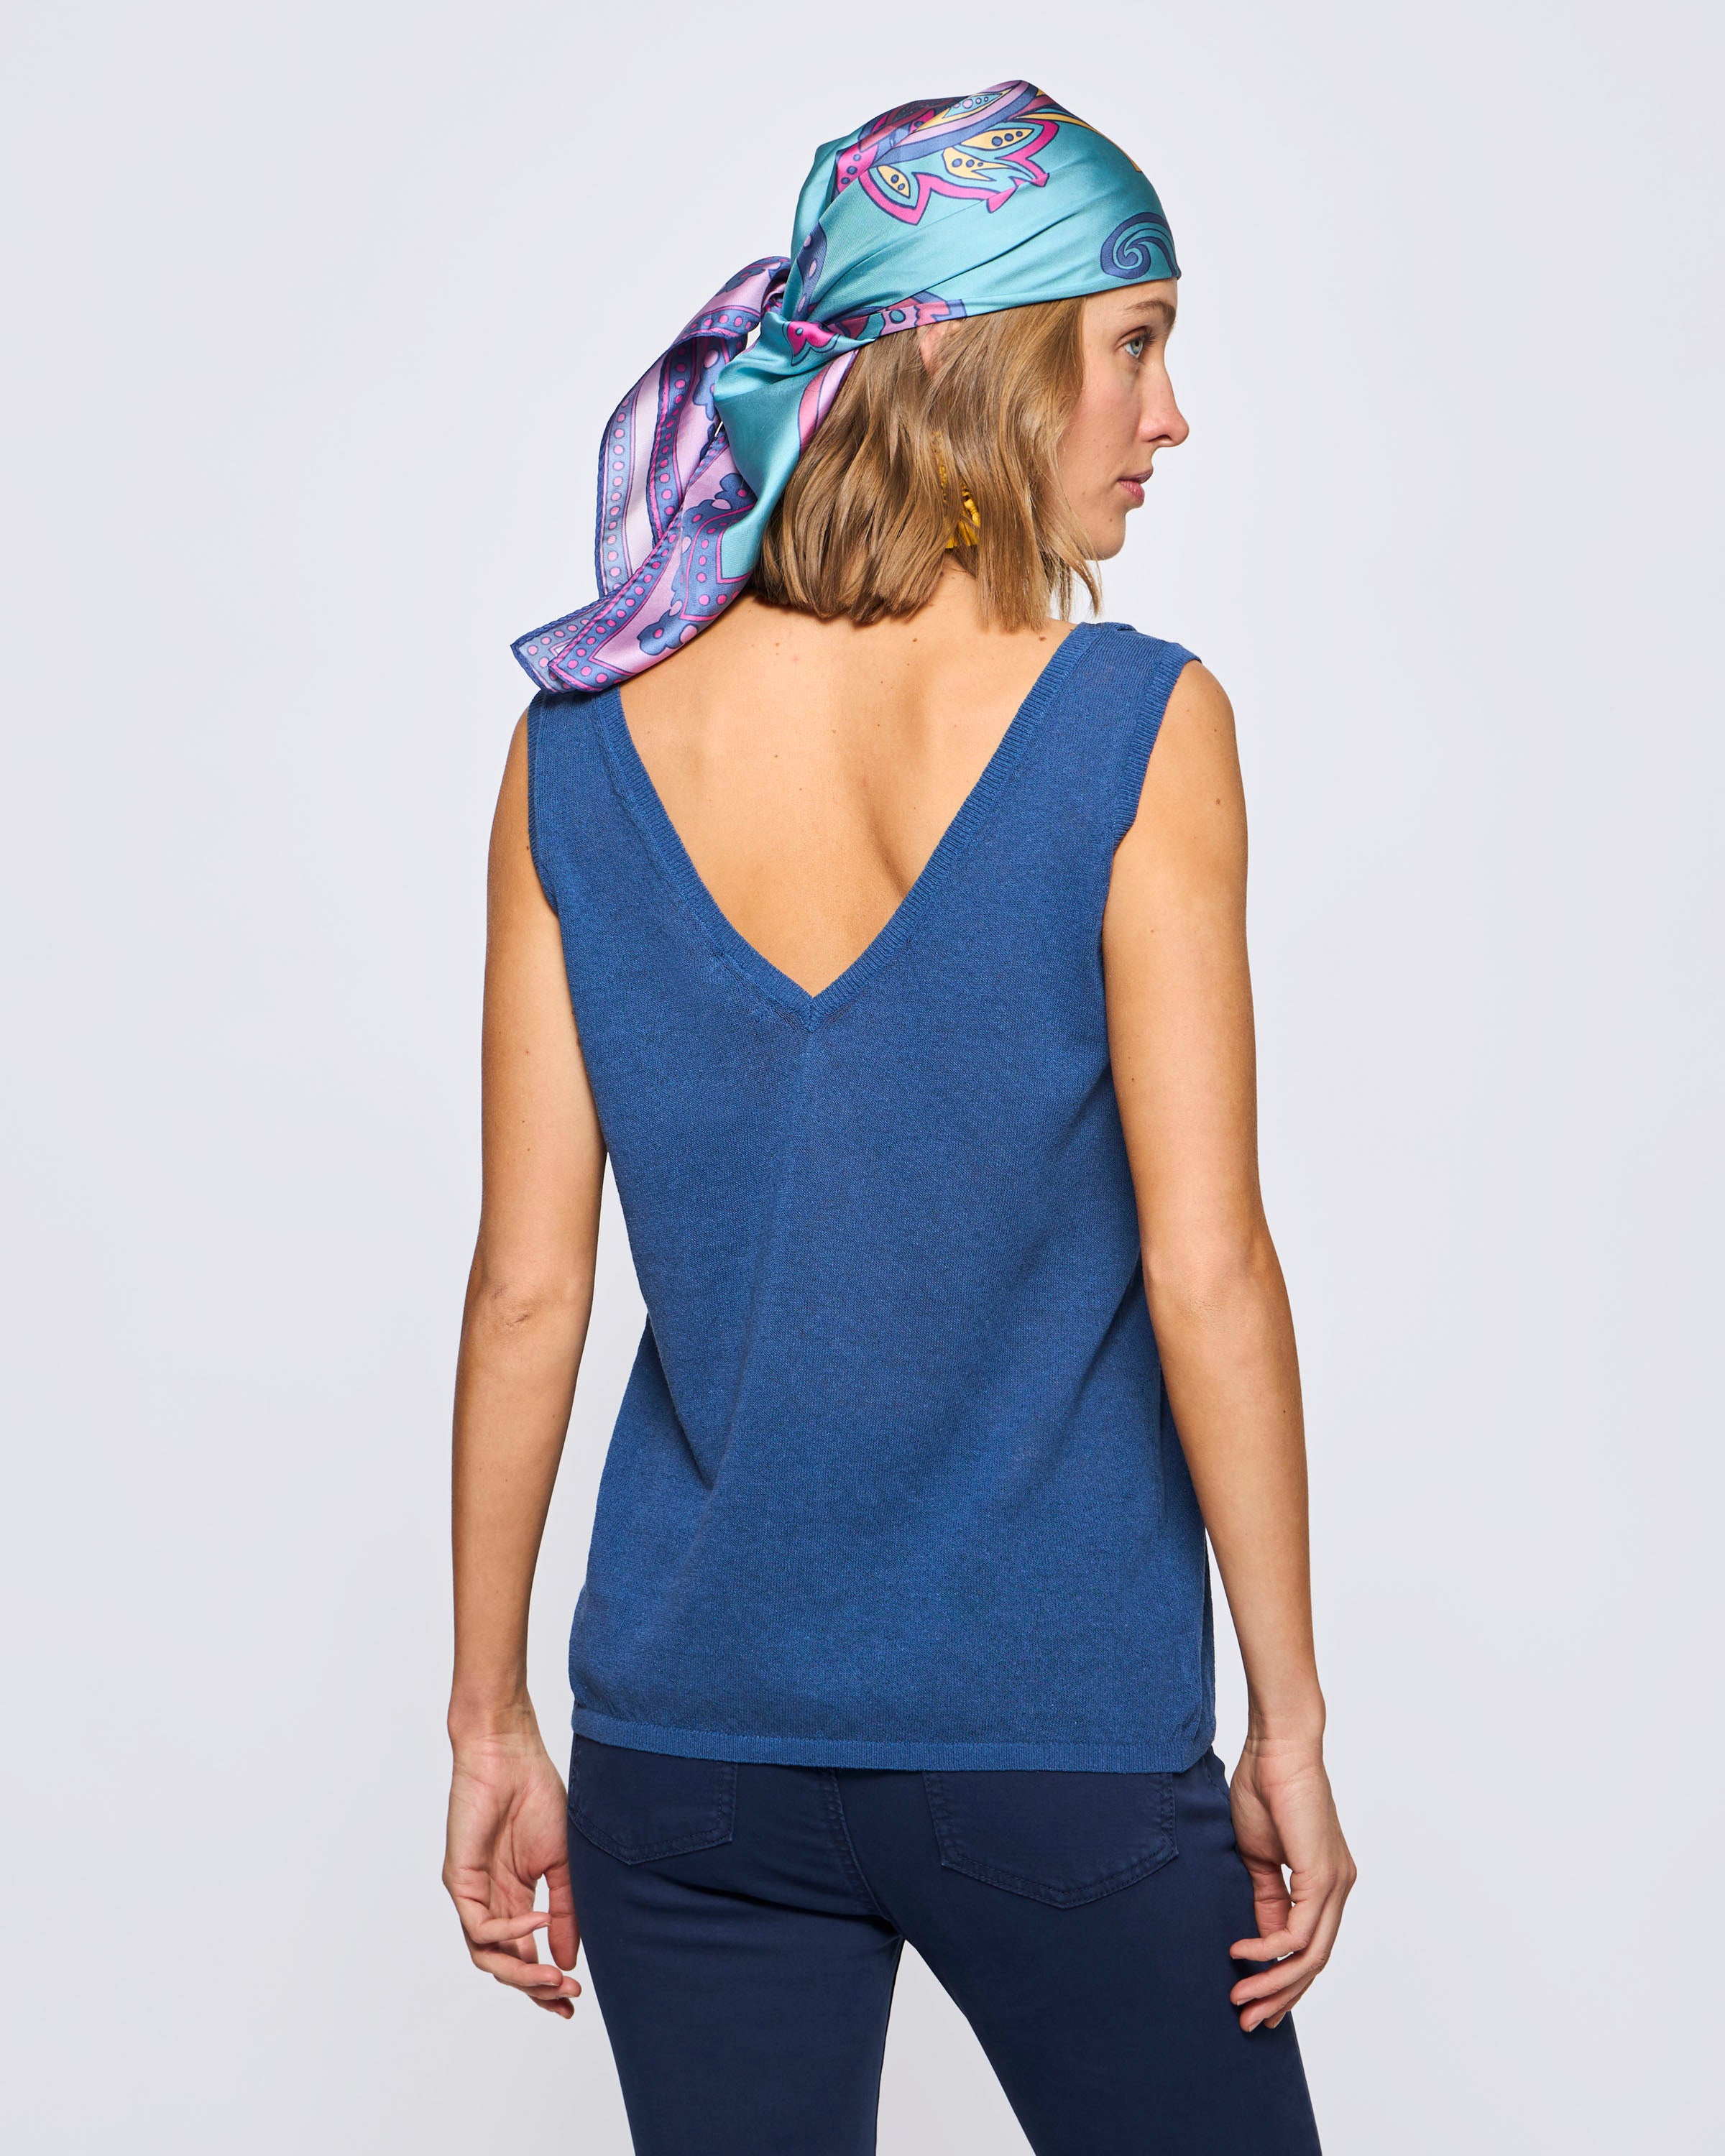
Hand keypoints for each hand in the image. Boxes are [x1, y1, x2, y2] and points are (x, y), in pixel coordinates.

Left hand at [443, 1713, 581, 2016]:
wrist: (510, 1754)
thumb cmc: (537, 1796)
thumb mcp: (562, 1862)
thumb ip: (565, 1911)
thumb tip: (567, 1961)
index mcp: (515, 1897)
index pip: (526, 1954)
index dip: (547, 1983)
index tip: (575, 2000)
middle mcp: (491, 1901)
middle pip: (506, 1964)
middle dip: (536, 1988)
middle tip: (567, 1997)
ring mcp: (472, 1894)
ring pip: (487, 1956)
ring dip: (521, 1973)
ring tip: (554, 1978)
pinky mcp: (458, 1881)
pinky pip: (479, 1926)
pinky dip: (511, 1931)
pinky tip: (539, 1918)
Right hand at [1226, 1734, 1354, 2031]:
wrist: (1277, 1747)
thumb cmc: (1265, 1789)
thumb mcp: (1259, 1857)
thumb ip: (1266, 1899)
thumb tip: (1263, 1940)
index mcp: (1326, 1884)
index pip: (1310, 1949)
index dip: (1282, 1980)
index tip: (1254, 2004)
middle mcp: (1339, 1889)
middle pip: (1316, 1963)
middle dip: (1280, 1997)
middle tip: (1248, 2021)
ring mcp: (1335, 1884)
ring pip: (1312, 1956)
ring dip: (1274, 1983)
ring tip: (1239, 1999)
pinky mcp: (1322, 1875)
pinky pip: (1300, 1932)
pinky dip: (1270, 1949)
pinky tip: (1242, 1953)